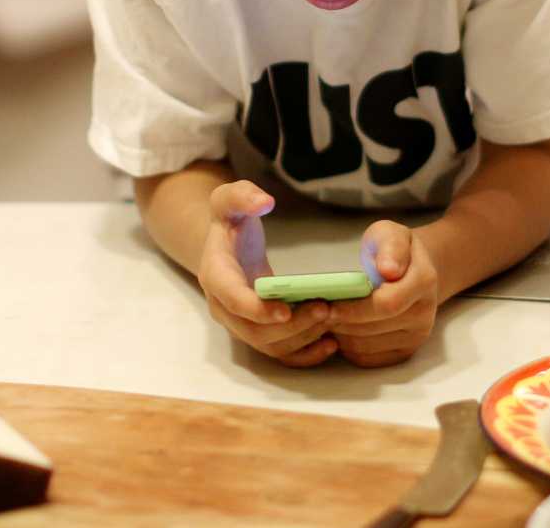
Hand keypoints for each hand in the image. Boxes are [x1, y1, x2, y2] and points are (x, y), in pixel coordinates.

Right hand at [196, 181, 338, 367]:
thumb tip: (264, 201)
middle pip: (254, 332)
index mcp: (216, 275)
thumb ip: (243, 195)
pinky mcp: (258, 332)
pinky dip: (304, 355)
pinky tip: (331, 344)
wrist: (226, 245)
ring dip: (302, 338)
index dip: (257, 309)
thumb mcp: (229, 198)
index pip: (232, 300)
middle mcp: (224, 308)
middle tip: (326, 308)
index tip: (286, 308)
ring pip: (269, 346)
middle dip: (292, 326)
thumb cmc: (231, 220)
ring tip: (333, 319)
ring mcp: (240, 324)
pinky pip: (280, 353)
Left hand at [327, 220, 439, 366]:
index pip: (386, 304)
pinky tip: (338, 329)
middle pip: (373, 328)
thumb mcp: (391, 233)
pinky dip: (347, 347)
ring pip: (366, 346)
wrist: (413, 271)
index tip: (327, 305)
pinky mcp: (404, 352)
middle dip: (341, 322)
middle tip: (315, 312)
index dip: (354, 308)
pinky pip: (367, 358)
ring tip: (324, 318)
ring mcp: (416, 337)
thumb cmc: (393, 250)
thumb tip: (389, 270)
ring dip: (340, 335)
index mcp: (423, 281)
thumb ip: (391, 246)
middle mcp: (424, 314)